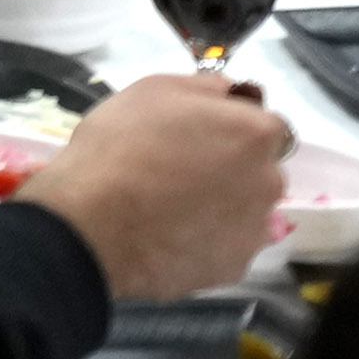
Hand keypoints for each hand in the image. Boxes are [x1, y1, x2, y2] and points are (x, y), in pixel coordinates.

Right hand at [12, 75, 296, 301]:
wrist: (91, 223)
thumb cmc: (120, 145)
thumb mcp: (154, 89)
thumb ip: (206, 88)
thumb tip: (229, 93)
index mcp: (255, 134)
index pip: (266, 125)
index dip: (234, 127)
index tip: (202, 134)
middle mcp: (268, 183)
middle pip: (260, 170)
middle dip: (234, 168)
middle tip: (183, 170)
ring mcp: (253, 232)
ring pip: (246, 212)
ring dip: (223, 207)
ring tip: (172, 209)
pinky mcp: (233, 270)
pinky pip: (227, 248)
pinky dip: (207, 242)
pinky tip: (170, 237)